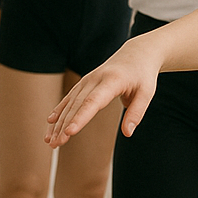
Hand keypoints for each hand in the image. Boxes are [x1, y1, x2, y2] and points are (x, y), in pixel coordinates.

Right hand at [45, 37, 163, 146]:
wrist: (137, 53)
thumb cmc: (143, 75)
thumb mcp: (147, 93)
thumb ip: (136, 113)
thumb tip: (127, 134)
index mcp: (112, 80)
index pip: (93, 101)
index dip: (80, 117)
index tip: (69, 132)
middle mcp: (96, 78)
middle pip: (78, 104)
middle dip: (65, 124)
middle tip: (56, 144)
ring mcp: (88, 79)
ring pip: (71, 102)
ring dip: (59, 121)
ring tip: (50, 141)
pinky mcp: (85, 82)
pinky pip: (70, 97)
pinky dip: (60, 110)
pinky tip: (50, 123)